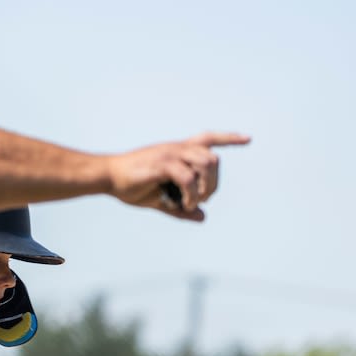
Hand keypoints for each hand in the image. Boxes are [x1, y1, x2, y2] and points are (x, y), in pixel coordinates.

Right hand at [106, 132, 250, 220]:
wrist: (108, 177)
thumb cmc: (131, 186)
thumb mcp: (160, 199)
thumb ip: (182, 207)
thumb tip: (203, 217)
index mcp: (177, 151)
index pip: (208, 138)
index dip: (229, 138)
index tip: (247, 139)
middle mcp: (177, 148)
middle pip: (213, 158)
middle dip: (214, 182)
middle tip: (201, 200)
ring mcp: (170, 154)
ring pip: (207, 163)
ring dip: (206, 187)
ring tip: (193, 202)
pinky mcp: (162, 164)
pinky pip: (188, 178)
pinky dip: (192, 194)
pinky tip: (184, 204)